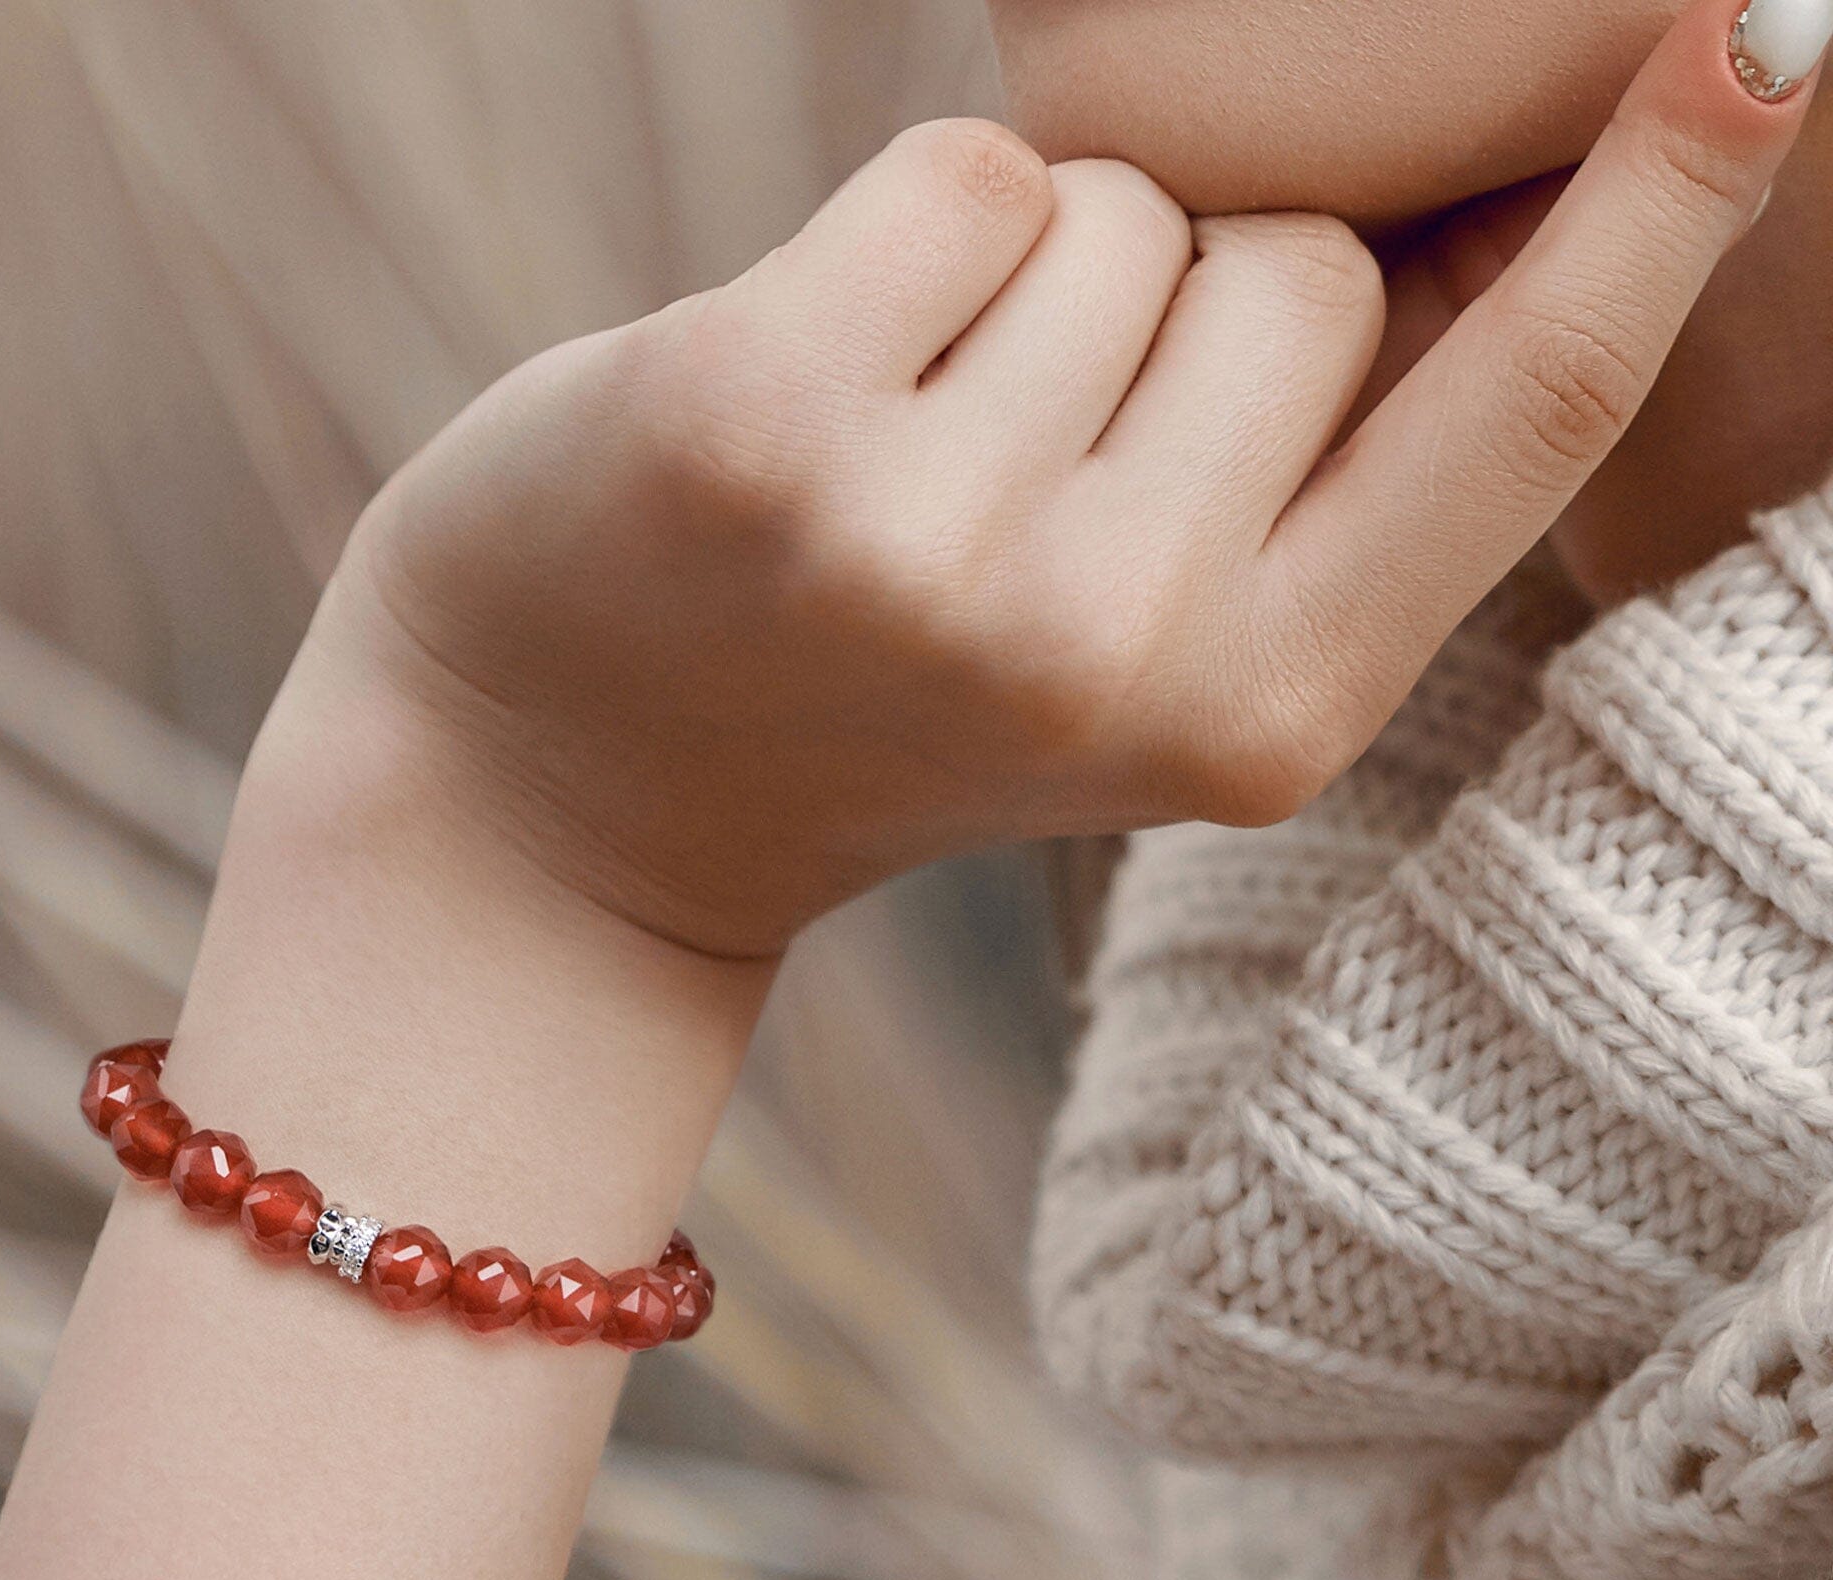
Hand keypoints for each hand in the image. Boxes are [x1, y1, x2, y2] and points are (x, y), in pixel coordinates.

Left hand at [331, 0, 1814, 959]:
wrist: (574, 794)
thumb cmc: (870, 693)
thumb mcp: (1133, 660)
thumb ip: (1311, 478)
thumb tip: (1489, 203)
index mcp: (1260, 722)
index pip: (1518, 415)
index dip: (1659, 212)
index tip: (1771, 33)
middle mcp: (1122, 654)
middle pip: (1312, 262)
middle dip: (1191, 299)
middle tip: (1024, 464)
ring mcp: (939, 551)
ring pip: (1135, 207)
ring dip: (1035, 283)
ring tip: (908, 453)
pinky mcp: (766, 428)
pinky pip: (966, 169)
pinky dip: (900, 242)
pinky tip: (813, 403)